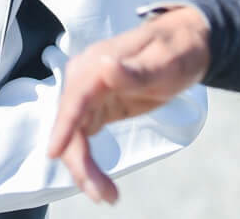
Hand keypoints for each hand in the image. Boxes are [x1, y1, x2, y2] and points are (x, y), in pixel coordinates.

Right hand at [46, 5, 211, 203]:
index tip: (55, 153)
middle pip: (71, 124)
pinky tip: (102, 183)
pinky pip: (82, 139)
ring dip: (84, 168)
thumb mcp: (166, 62)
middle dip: (80, 162)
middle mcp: (84, 78)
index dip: (64, 126)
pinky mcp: (94, 107)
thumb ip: (136, 71)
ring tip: (107, 196)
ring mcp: (87, 93)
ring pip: (74, 137)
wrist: (185, 44)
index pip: (75, 97)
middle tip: (103, 195)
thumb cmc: (177, 50)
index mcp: (97, 62)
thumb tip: (105, 67)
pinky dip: (89, 163)